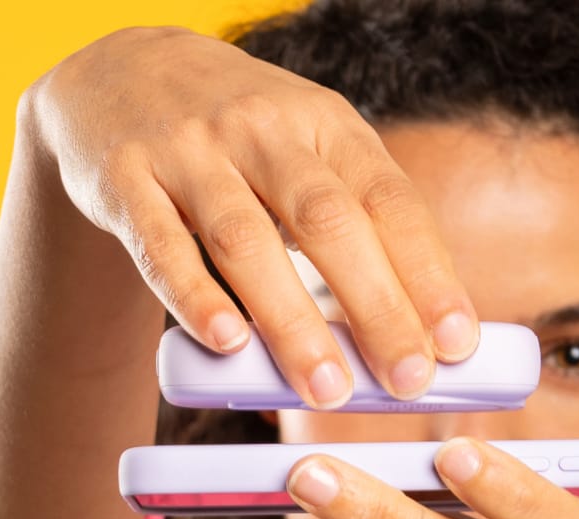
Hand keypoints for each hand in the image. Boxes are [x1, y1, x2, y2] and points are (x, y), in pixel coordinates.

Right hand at [25, 26, 479, 406]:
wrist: (120, 68)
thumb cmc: (238, 135)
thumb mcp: (306, 145)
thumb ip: (355, 219)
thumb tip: (418, 328)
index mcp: (325, 122)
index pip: (389, 199)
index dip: (427, 273)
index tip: (458, 342)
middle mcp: (262, 128)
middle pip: (328, 223)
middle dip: (376, 307)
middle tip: (409, 380)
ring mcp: (190, 150)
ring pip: (247, 241)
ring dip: (293, 321)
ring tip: (328, 389)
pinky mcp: (125, 178)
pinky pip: (163, 245)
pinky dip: (195, 298)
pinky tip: (227, 343)